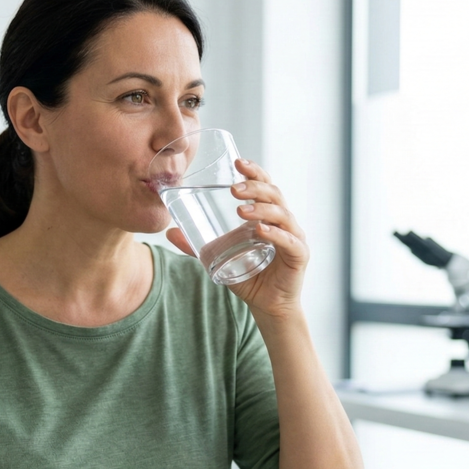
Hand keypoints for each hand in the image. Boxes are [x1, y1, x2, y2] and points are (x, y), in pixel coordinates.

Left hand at [166, 158, 306, 319]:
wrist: (267, 305)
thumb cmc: (248, 276)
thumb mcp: (218, 257)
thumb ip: (196, 245)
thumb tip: (169, 232)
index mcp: (267, 215)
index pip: (264, 185)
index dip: (254, 172)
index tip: (238, 162)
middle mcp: (283, 221)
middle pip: (274, 194)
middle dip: (254, 187)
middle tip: (233, 189)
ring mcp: (293, 237)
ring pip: (282, 214)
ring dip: (262, 209)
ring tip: (241, 210)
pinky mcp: (299, 255)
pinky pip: (289, 240)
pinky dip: (276, 233)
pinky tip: (261, 230)